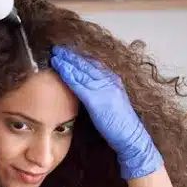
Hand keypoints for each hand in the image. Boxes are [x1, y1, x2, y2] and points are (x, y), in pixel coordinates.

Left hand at [50, 46, 162, 179]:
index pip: (94, 65)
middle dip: (72, 56)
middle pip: (87, 64)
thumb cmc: (120, 125)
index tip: (68, 52)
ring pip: (83, 71)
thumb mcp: (111, 104)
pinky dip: (70, 75)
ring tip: (56, 55)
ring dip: (68, 62)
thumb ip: (101, 94)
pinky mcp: (98, 100)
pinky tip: (60, 69)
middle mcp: (109, 81)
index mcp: (113, 82)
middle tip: (58, 48)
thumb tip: (86, 90)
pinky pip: (81, 84)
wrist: (130, 137)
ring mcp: (104, 89)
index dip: (80, 57)